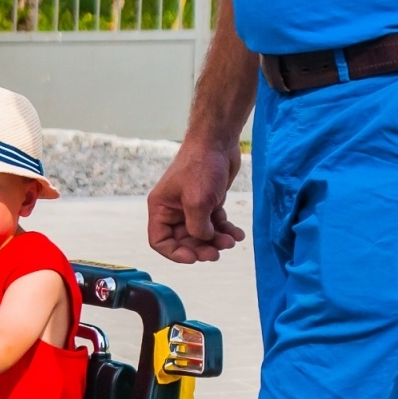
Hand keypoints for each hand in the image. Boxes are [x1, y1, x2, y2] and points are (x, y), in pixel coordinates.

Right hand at [147, 139, 246, 263]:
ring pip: (202, 234)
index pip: (160, 241)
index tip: (193, 257)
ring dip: (217, 241)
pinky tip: (237, 234)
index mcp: (161, 209)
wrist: (218, 141)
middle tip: (217, 253)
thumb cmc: (201, 166)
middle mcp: (173, 210)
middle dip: (201, 248)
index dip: (175, 253)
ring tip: (231, 240)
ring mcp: (191, 207)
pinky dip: (225, 230)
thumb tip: (204, 240)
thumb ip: (197, 228)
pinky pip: (215, 224)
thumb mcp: (197, 202)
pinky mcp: (208, 202)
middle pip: (184, 240)